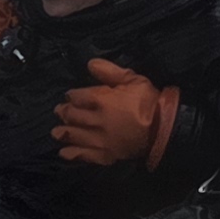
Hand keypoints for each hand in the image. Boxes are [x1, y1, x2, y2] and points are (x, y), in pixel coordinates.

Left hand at [51, 57, 176, 168]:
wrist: (163, 129)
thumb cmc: (149, 101)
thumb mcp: (133, 79)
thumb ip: (110, 71)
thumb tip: (90, 63)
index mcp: (100, 100)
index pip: (77, 97)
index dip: (71, 96)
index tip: (69, 96)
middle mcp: (95, 120)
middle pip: (72, 116)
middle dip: (63, 113)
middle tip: (59, 111)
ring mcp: (98, 140)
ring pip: (73, 135)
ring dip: (62, 132)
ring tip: (56, 132)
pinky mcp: (104, 155)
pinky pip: (83, 155)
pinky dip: (71, 154)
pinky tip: (64, 152)